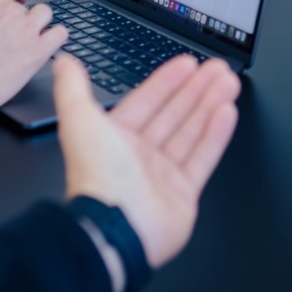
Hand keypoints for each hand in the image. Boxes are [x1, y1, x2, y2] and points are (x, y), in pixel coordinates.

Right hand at [0, 0, 66, 113]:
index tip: (17, 2)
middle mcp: (11, 13)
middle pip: (31, 3)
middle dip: (24, 14)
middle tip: (12, 31)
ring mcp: (27, 31)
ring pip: (46, 14)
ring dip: (39, 24)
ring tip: (26, 39)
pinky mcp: (38, 51)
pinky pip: (60, 34)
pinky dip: (55, 38)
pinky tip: (44, 45)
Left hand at [53, 52, 239, 268]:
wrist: (114, 227)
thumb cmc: (96, 176)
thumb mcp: (78, 121)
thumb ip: (72, 89)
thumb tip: (64, 64)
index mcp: (116, 138)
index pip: (148, 101)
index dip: (168, 81)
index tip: (187, 64)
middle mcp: (140, 156)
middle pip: (175, 114)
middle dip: (197, 89)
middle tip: (217, 70)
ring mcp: (163, 175)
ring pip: (192, 132)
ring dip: (211, 105)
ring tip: (227, 84)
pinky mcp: (183, 193)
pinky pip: (204, 157)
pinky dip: (216, 135)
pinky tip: (226, 113)